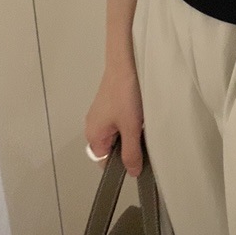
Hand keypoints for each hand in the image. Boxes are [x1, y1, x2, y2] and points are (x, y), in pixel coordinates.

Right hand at [84, 61, 144, 176]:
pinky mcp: (111, 103)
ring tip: (142, 123)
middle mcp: (94, 125)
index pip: (105, 162)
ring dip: (132, 132)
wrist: (126, 62)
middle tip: (142, 138)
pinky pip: (121, 120)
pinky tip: (141, 113)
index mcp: (94, 135)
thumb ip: (131, 152)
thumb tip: (131, 172)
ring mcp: (102, 114)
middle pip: (112, 148)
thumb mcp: (130, 128)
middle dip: (128, 146)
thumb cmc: (124, 92)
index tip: (137, 161)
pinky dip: (132, 120)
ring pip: (119, 133)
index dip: (121, 164)